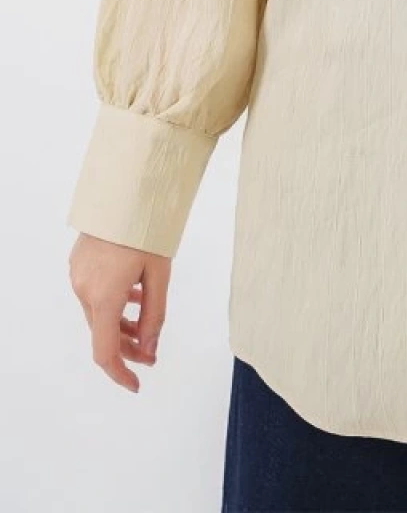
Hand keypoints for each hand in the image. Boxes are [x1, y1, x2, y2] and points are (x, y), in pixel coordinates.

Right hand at [69, 231, 170, 392]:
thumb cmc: (148, 230)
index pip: (105, 352)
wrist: (127, 190)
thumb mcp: (159, 275)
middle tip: (152, 351)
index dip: (120, 373)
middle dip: (127, 346)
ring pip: (98, 312)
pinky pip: (94, 292)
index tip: (136, 384)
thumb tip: (150, 351)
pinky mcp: (78, 262)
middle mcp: (84, 289)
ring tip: (145, 318)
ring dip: (120, 323)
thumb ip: (154, 316)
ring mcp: (78, 275)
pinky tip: (133, 293)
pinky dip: (113, 301)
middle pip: (103, 332)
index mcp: (104, 297)